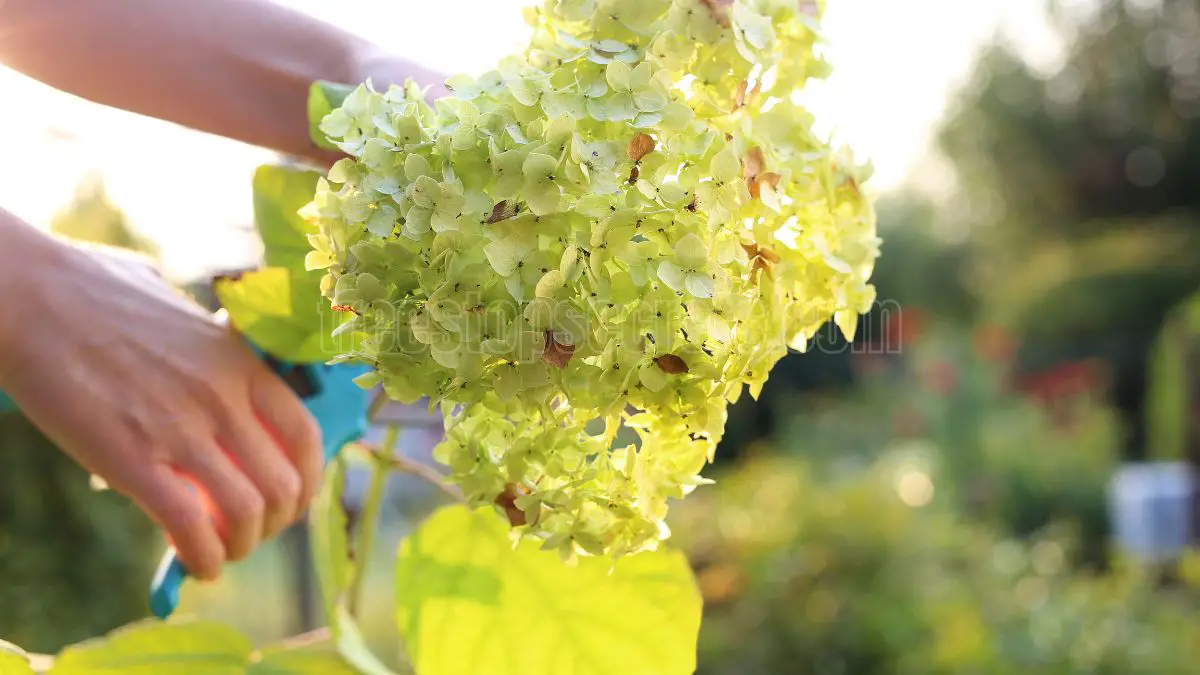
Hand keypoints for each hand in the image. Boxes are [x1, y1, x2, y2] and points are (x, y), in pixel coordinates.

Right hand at [0, 231, 322, 580]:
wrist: (30, 297)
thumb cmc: (94, 294)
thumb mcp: (180, 314)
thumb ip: (209, 348)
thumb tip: (215, 367)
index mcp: (239, 363)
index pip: (304, 435)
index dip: (308, 481)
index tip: (292, 501)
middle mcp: (223, 398)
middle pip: (283, 484)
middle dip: (275, 523)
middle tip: (252, 533)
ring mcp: (180, 429)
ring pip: (246, 512)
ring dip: (241, 546)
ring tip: (223, 554)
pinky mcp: (132, 458)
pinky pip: (190, 525)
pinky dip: (202, 557)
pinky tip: (197, 566)